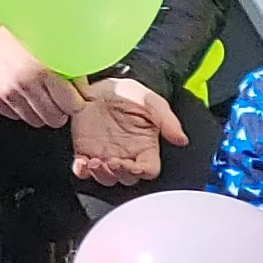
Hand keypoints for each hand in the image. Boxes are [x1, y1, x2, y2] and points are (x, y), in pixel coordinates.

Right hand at [0, 24, 84, 129]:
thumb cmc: (25, 35)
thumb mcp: (58, 47)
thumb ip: (75, 73)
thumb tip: (87, 95)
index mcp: (43, 70)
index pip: (73, 107)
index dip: (76, 102)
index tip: (74, 97)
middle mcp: (23, 83)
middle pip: (54, 118)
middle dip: (59, 109)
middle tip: (57, 97)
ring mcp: (5, 91)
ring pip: (34, 120)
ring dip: (40, 111)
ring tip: (39, 93)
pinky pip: (13, 116)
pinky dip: (19, 108)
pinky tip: (21, 92)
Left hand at [70, 77, 190, 186]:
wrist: (99, 84)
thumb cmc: (127, 93)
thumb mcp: (151, 101)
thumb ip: (167, 120)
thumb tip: (181, 139)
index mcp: (145, 147)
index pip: (149, 170)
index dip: (141, 172)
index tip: (132, 165)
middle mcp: (126, 154)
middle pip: (127, 178)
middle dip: (119, 174)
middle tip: (111, 162)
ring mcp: (105, 154)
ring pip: (106, 177)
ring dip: (101, 175)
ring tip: (95, 162)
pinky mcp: (85, 150)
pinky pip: (82, 169)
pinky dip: (81, 171)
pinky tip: (81, 163)